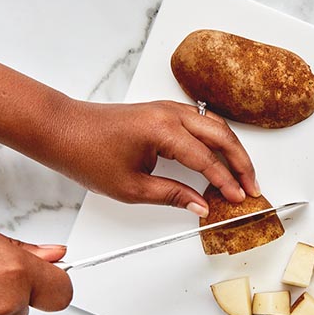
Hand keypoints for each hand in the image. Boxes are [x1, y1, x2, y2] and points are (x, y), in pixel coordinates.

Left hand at [27, 99, 260, 217]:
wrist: (61, 129)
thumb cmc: (87, 153)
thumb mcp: (131, 187)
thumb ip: (172, 195)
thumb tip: (200, 205)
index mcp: (163, 130)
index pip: (207, 159)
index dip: (226, 182)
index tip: (238, 199)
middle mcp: (170, 113)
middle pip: (222, 136)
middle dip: (241, 163)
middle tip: (252, 187)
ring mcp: (168, 108)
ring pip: (215, 125)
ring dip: (233, 148)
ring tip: (243, 173)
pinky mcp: (163, 110)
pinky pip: (202, 120)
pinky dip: (218, 137)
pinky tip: (222, 153)